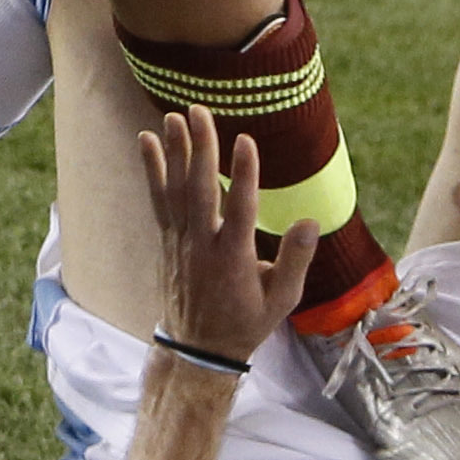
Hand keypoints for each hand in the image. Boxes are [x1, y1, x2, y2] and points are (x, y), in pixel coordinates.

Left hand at [136, 108, 317, 366]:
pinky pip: (158, 198)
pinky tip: (147, 139)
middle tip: (199, 111)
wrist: (197, 348)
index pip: (240, 209)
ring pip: (175, 190)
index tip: (246, 140)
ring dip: (173, 151)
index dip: (243, 174)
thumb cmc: (246, 322)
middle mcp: (202, 245)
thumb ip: (296, 260)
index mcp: (234, 259)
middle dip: (200, 149)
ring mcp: (181, 241)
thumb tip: (311, 221)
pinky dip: (152, 169)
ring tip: (174, 116)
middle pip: (200, 190)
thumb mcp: (282, 300)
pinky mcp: (168, 239)